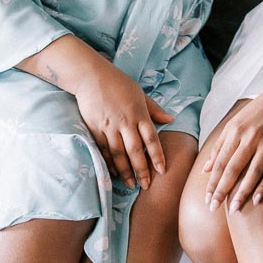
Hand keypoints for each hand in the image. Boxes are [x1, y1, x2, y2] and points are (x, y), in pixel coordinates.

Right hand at [74, 62, 172, 189]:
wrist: (92, 76)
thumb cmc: (119, 84)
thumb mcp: (140, 94)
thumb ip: (154, 109)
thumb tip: (171, 119)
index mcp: (139, 113)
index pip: (151, 138)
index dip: (157, 155)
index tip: (162, 170)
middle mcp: (125, 121)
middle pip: (135, 150)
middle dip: (141, 170)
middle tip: (146, 186)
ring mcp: (109, 126)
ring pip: (118, 153)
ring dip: (125, 171)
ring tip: (131, 184)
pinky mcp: (95, 128)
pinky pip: (104, 149)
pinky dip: (109, 162)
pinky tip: (114, 172)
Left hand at [203, 81, 262, 212]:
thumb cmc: (257, 112)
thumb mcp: (235, 123)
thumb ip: (219, 146)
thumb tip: (206, 169)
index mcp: (236, 130)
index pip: (221, 161)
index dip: (213, 182)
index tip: (207, 199)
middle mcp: (251, 136)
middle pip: (234, 168)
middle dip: (222, 190)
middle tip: (214, 208)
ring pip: (253, 172)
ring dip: (243, 193)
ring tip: (234, 210)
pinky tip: (257, 200)